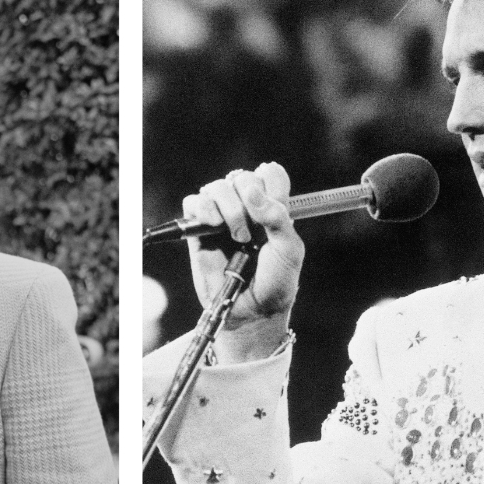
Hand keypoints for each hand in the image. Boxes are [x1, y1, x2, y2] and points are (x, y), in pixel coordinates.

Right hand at [183, 162, 303, 361]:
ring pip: (217, 187)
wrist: (252, 310)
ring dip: (229, 209)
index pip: (270, 174)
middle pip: (242, 177)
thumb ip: (277, 217)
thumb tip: (252, 191)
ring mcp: (221, 217)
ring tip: (237, 236)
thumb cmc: (275, 281)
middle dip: (248, 201)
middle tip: (253, 232)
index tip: (275, 209)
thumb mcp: (289, 249)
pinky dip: (203, 209)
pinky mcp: (198, 230)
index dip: (271, 185)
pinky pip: (193, 203)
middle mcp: (246, 207)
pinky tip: (214, 225)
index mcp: (272, 207)